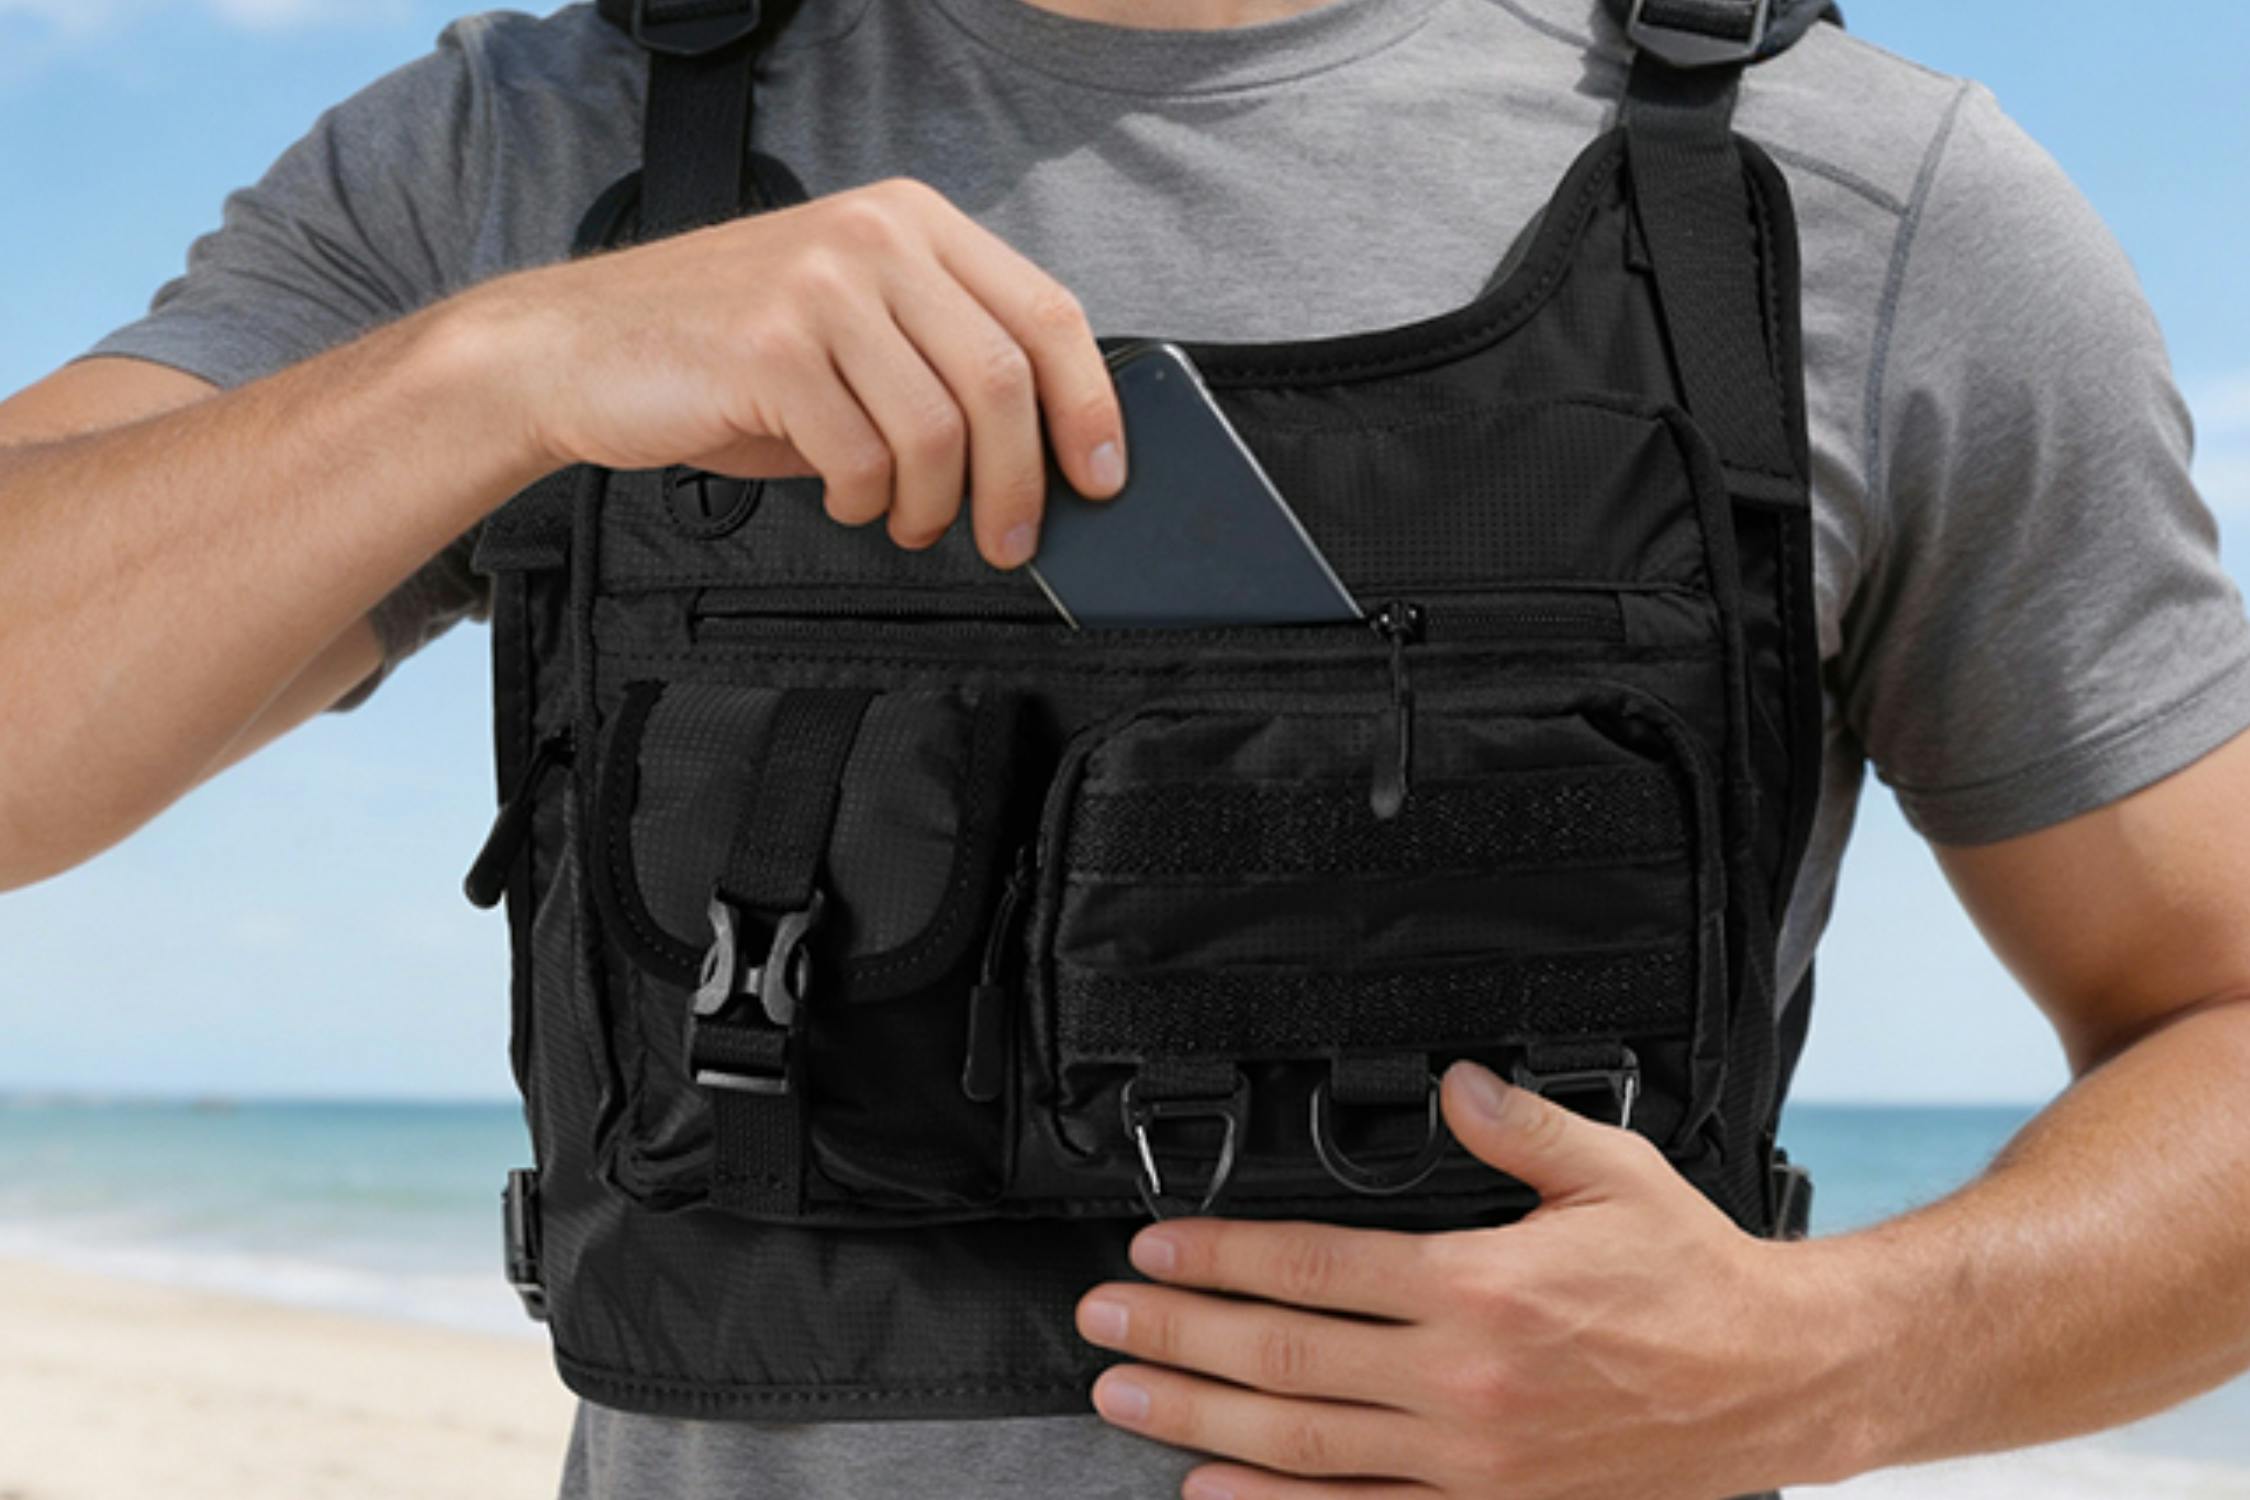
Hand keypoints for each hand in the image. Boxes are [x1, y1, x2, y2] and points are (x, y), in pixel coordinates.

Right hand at [455, 176, 1125, 568]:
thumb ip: (938, 362)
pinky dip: (864, 500)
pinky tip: (840, 496)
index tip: (1103, 476)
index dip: (1090, 405)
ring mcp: (820, 285)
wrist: (574, 351)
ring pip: (940, 427)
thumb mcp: (851, 329)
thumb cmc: (723, 354)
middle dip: (1021, 482)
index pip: (1046, 312)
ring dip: (935, 504)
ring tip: (909, 522)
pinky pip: (863, 456)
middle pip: (1003, 379)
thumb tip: (1041, 455)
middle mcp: (874, 236)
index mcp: (911, 221)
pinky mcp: (770, 346)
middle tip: (1009, 541)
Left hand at [1074, 1061, 1862, 1498]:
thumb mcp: (1612, 1172)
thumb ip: (1517, 1125)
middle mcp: (1463, 1381)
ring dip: (1198, 1414)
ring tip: (1123, 1392)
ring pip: (1302, 1441)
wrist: (1779, 1382)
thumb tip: (1448, 1082)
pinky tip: (1211, 1487)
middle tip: (1101, 1317)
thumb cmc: (1694, 1279)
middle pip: (1283, 1355)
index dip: (1218, 1255)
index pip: (1312, 1266)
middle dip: (1177, 1332)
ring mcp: (1472, 1461)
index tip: (1155, 1244)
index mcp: (1480, 1288)